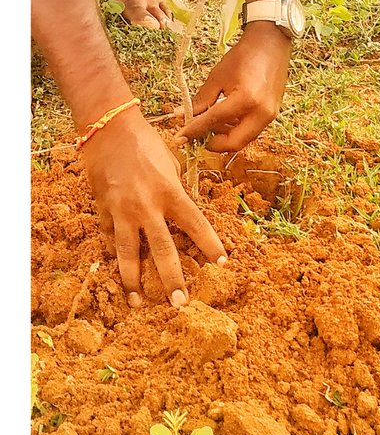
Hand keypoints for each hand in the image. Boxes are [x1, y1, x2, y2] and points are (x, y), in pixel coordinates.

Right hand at [81, 110, 225, 304]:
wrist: (111, 132)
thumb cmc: (148, 144)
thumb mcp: (172, 166)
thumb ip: (176, 192)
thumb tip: (183, 213)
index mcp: (170, 192)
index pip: (195, 224)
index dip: (210, 244)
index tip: (222, 262)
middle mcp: (147, 207)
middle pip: (162, 249)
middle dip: (172, 277)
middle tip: (180, 302)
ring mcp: (122, 212)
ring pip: (128, 254)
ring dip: (133, 280)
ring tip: (138, 302)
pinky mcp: (103, 212)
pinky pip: (109, 239)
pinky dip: (114, 255)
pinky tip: (118, 273)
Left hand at [175, 21, 289, 151]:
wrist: (270, 43)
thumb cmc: (244, 56)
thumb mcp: (218, 77)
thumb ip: (201, 101)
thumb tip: (184, 116)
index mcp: (246, 99)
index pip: (213, 122)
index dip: (194, 131)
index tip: (179, 138)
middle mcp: (261, 111)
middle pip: (234, 143)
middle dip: (213, 143)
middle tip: (198, 136)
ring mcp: (270, 114)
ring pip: (244, 138)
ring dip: (225, 136)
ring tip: (211, 124)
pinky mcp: (273, 112)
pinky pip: (252, 129)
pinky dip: (237, 129)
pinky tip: (226, 119)